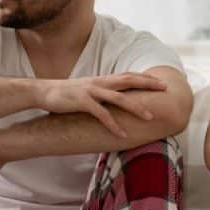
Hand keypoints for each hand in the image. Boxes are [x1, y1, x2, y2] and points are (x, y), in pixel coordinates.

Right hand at [36, 73, 167, 136]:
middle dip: (148, 84)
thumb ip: (102, 93)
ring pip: (119, 98)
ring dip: (136, 108)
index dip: (145, 77)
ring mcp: (91, 91)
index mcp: (102, 80)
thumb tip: (116, 100)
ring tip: (150, 117)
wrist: (43, 92)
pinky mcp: (81, 102)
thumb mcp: (88, 91)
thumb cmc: (67, 94)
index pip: (128, 75)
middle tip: (165, 89)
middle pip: (128, 81)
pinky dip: (113, 124)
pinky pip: (101, 114)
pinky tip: (122, 134)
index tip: (161, 81)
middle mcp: (99, 83)